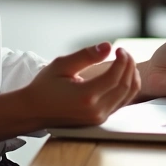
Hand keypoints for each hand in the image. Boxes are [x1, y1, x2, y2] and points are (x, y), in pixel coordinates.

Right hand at [20, 42, 141, 127]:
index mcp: (86, 96)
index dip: (123, 60)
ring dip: (131, 77)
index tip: (119, 48)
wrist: (34, 111)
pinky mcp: (100, 120)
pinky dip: (126, 87)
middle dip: (129, 66)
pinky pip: (122, 103)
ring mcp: (99, 118)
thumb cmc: (45, 86)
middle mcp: (96, 110)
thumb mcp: (62, 65)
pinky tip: (122, 75)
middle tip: (124, 52)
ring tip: (125, 61)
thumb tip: (108, 46)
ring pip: (127, 96)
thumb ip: (86, 55)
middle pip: (125, 86)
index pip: (115, 76)